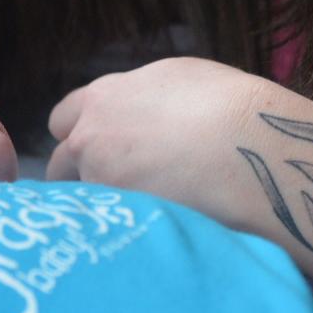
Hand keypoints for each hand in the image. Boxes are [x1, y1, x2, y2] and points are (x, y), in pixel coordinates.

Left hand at [45, 58, 272, 216]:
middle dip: (78, 176)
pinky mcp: (118, 218)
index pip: (62, 120)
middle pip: (60, 165)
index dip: (80, 135)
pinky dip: (123, 232)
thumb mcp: (178, 79)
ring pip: (85, 201)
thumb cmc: (229, 106)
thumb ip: (142, 97)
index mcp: (103, 98)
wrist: (252, 145)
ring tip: (140, 216)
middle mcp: (90, 136)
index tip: (96, 150)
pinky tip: (151, 233)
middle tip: (112, 190)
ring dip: (103, 208)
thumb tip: (141, 113)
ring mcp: (100, 180)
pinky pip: (109, 229)